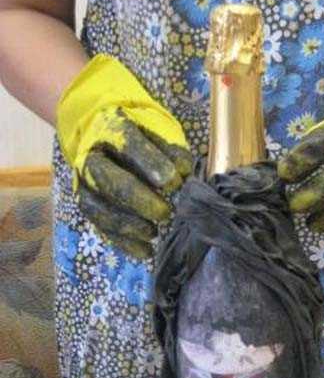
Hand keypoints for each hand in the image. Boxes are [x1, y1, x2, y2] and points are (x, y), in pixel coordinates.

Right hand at [56, 55, 191, 258]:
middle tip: (163, 212)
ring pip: (98, 206)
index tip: (173, 181)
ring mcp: (85, 182)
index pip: (129, 144)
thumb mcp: (158, 128)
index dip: (150, 163)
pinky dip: (122, 241)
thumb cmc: (139, 131)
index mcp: (112, 129)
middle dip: (137, 199)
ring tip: (153, 233)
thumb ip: (171, 149)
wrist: (100, 128)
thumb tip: (184, 171)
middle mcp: (92, 156)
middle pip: (107, 180)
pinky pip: (100, 226)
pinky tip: (145, 250)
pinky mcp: (87, 203)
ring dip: (127, 225)